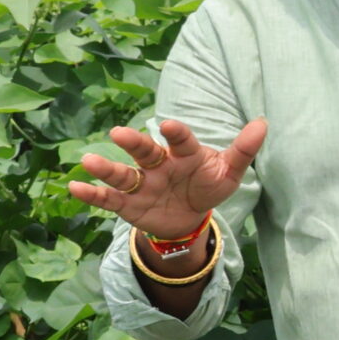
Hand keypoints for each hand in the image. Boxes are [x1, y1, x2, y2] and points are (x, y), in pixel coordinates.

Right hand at [69, 117, 265, 243]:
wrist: (189, 216)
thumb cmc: (207, 186)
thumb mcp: (228, 172)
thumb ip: (243, 150)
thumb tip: (263, 123)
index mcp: (184, 154)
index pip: (181, 141)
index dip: (176, 133)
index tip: (169, 125)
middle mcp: (158, 165)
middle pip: (145, 152)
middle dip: (133, 144)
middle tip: (119, 134)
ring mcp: (141, 184)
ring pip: (122, 175)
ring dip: (106, 169)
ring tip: (88, 160)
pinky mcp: (128, 204)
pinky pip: (108, 199)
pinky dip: (93, 194)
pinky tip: (75, 187)